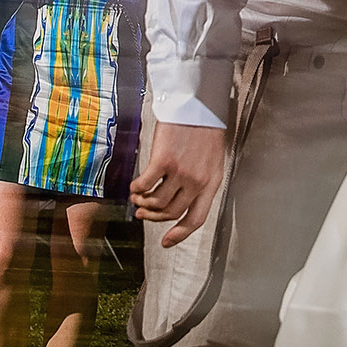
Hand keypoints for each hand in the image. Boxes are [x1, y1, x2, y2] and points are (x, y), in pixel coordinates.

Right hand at [129, 122, 225, 247]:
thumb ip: (200, 180)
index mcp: (212, 183)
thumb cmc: (204, 128)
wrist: (199, 104)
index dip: (179, 234)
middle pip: (171, 212)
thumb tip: (181, 198)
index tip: (166, 242)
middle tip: (143, 214)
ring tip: (137, 197)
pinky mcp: (163, 161)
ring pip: (156, 202)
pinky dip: (136, 188)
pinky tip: (134, 185)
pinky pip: (144, 185)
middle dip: (154, 217)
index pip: (196, 219)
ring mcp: (180, 172)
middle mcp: (197, 181)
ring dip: (143, 203)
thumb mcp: (212, 159)